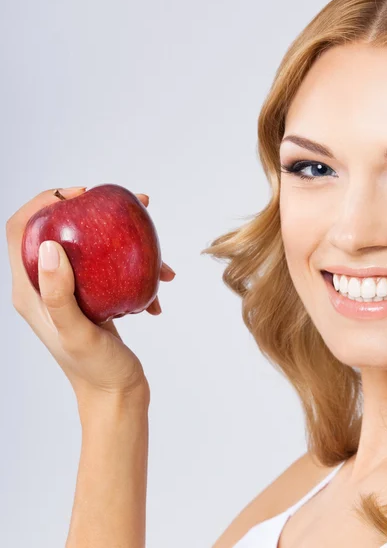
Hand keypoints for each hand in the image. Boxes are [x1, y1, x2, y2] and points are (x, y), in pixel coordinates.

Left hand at [6, 187, 175, 398]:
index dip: (44, 202)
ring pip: (94, 248)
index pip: (21, 230)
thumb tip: (50, 247)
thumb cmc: (95, 369)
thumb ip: (59, 294)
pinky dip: (139, 272)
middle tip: (133, 206)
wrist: (116, 394)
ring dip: (128, 244)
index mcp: (30, 290)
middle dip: (97, 213)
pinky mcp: (95, 298)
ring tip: (162, 259)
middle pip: (62, 230)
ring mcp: (72, 291)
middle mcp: (47, 286)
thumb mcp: (76, 333)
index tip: (81, 195)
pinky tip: (160, 287)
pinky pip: (114, 269)